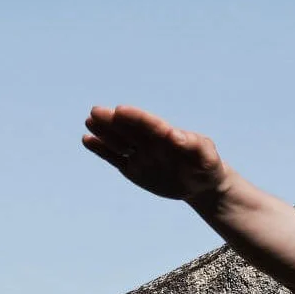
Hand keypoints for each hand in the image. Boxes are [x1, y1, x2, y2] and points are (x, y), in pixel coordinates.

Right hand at [83, 104, 229, 202]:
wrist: (201, 183)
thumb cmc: (206, 163)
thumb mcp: (206, 155)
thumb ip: (193, 145)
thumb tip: (174, 135)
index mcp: (166, 135)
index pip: (148, 124)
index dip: (135, 117)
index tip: (120, 110)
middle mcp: (150, 142)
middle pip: (128, 129)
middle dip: (112, 121)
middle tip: (95, 112)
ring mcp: (140, 154)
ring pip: (118, 141)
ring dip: (104, 132)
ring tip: (89, 121)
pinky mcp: (133, 168)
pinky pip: (114, 158)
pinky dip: (101, 150)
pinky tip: (88, 140)